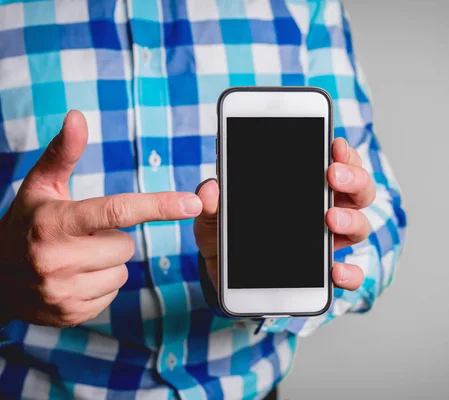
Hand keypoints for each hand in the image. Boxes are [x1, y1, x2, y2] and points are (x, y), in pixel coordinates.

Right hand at [0, 111, 202, 326]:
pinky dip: (100, 283)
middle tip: (82, 237)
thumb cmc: (26, 223)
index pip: (117, 210)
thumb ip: (64, 152)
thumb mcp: (40, 186)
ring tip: (76, 257)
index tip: (192, 203)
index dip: (158, 205)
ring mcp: (62, 291)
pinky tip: (74, 277)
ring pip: (122, 272)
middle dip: (111, 239)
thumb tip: (78, 116)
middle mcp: (56, 259)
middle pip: (125, 246)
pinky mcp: (70, 314)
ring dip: (107, 263)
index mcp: (54, 222)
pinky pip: (113, 293)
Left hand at [194, 138, 374, 290]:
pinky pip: (351, 275)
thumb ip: (210, 201)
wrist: (223, 273)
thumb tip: (209, 189)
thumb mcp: (213, 214)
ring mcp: (328, 243)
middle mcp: (325, 211)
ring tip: (330, 218)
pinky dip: (350, 273)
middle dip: (353, 178)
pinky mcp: (324, 274)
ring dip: (352, 219)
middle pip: (359, 189)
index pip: (337, 162)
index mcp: (306, 188)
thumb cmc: (226, 234)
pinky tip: (335, 271)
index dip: (343, 152)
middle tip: (332, 175)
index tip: (335, 144)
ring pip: (361, 225)